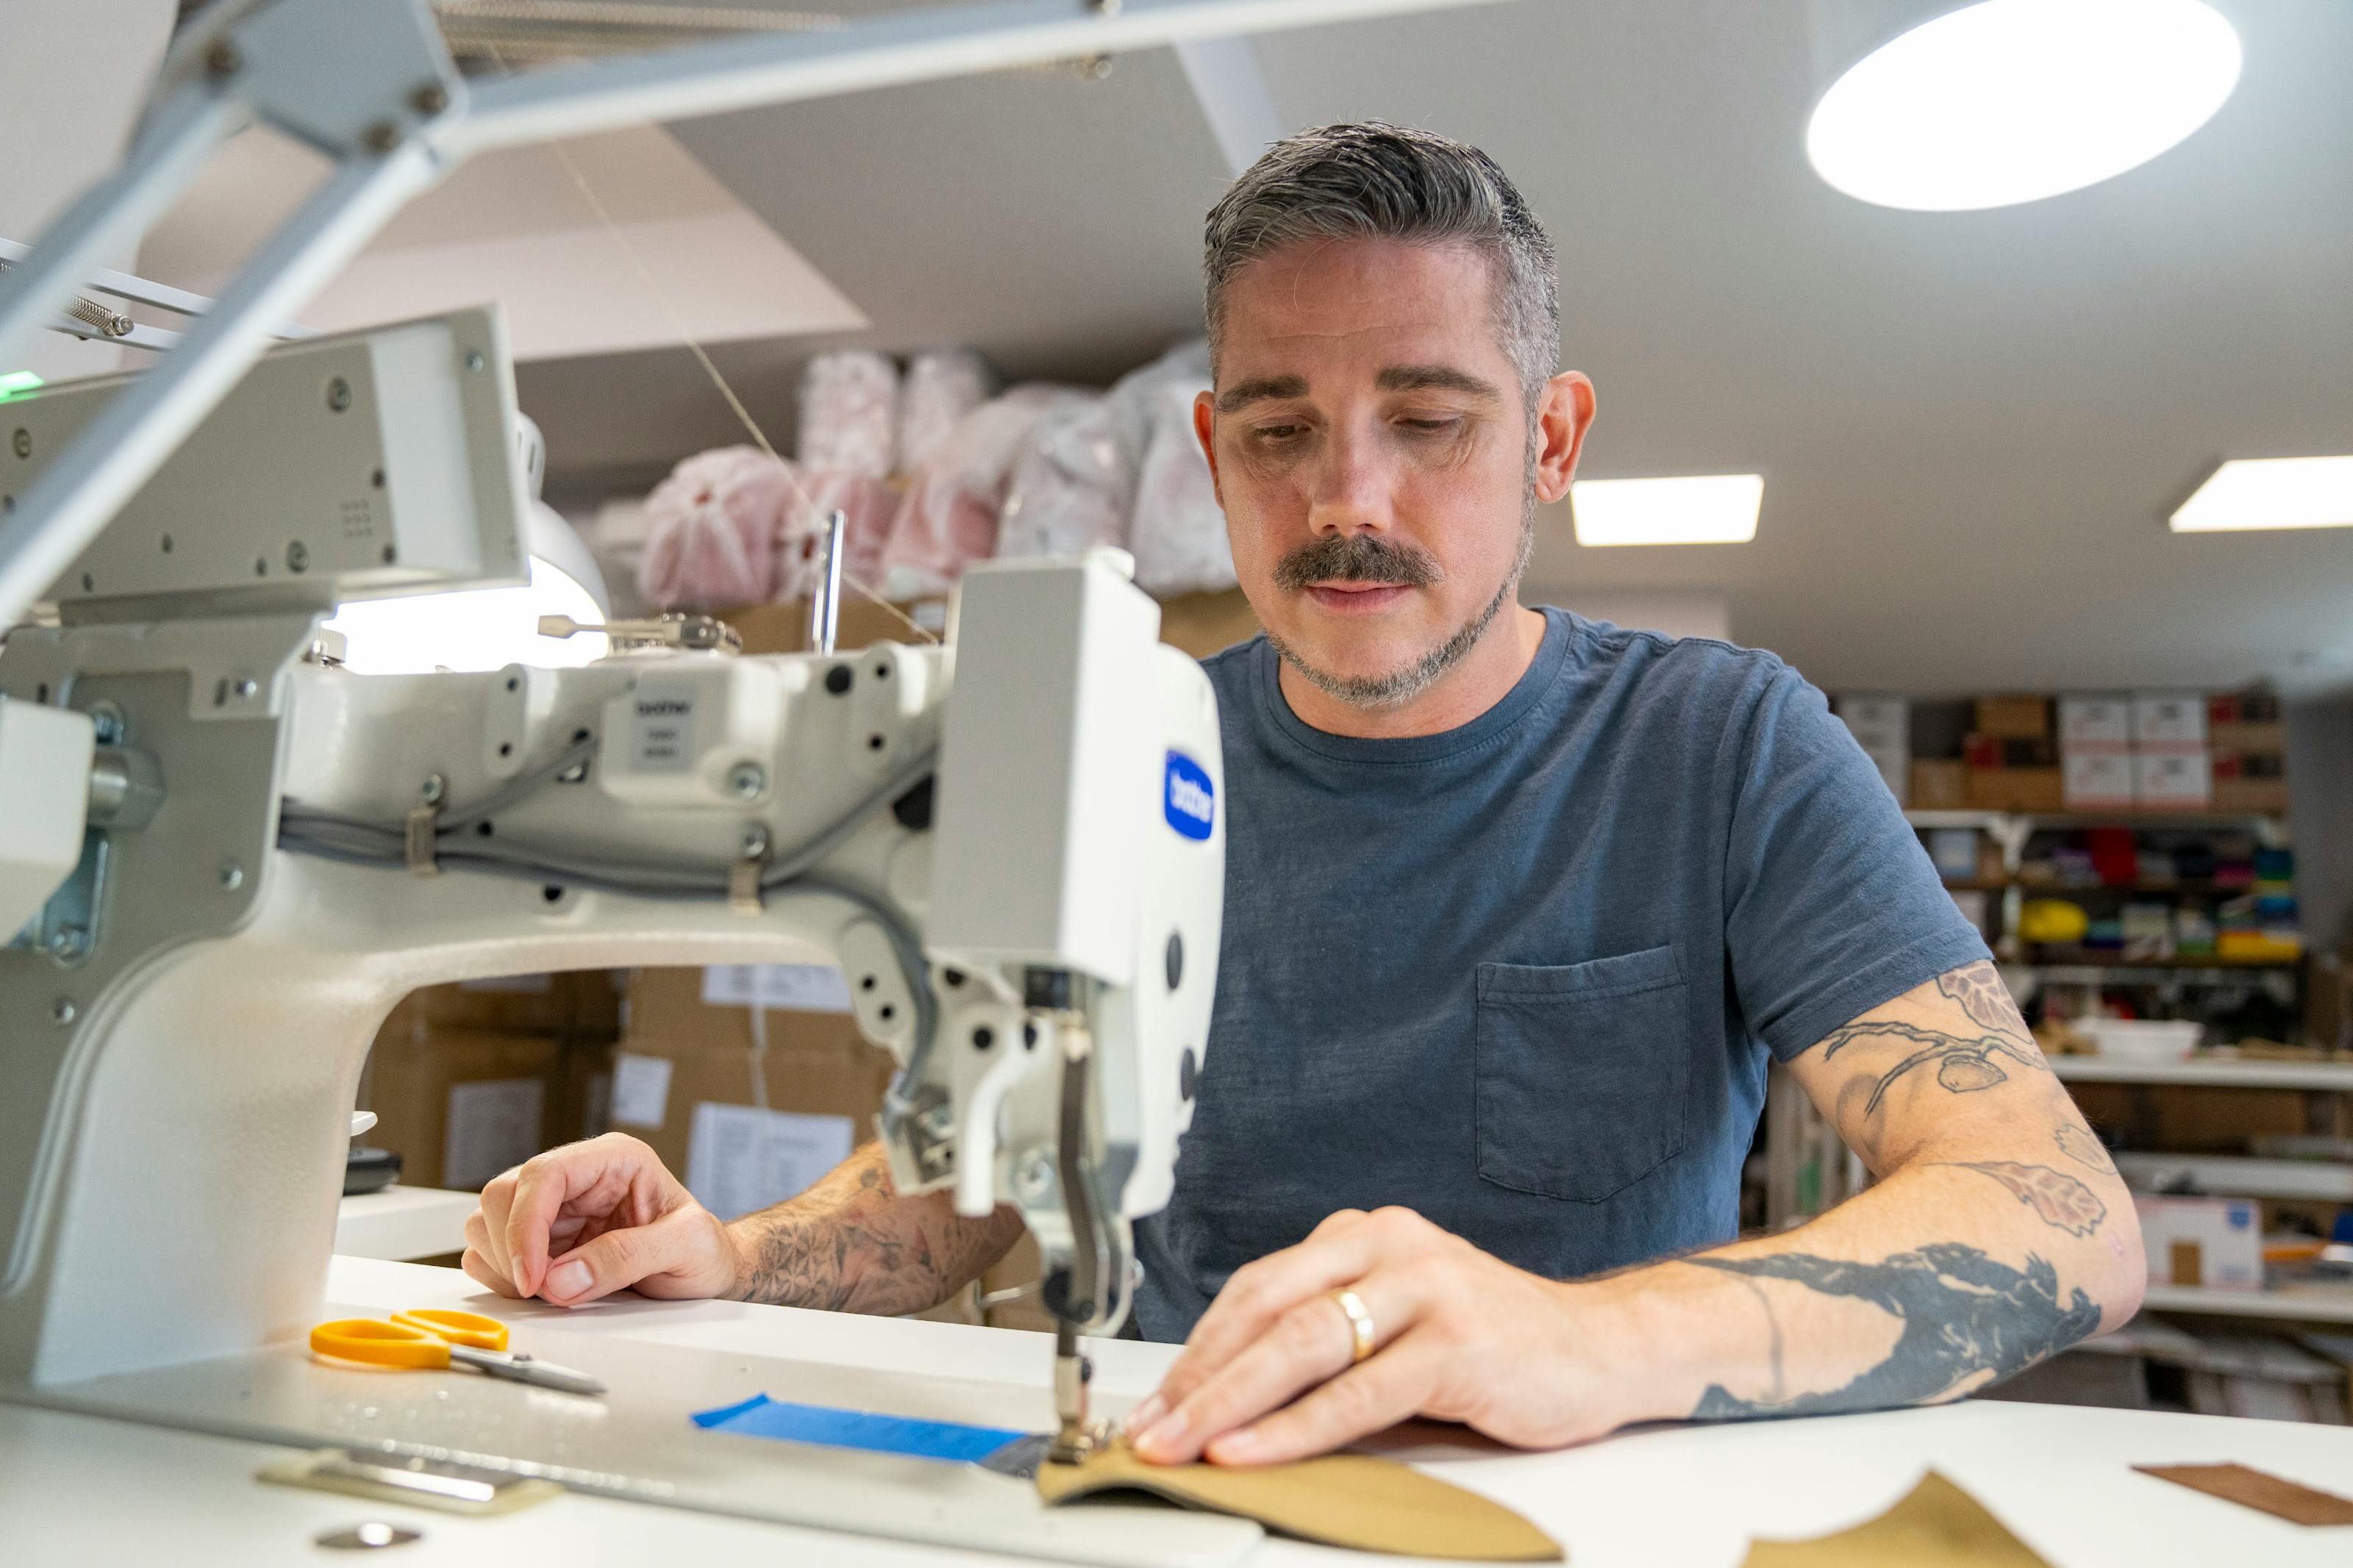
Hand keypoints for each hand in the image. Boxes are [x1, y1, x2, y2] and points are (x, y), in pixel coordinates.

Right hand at [461, 1132, 739, 1306]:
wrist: (708, 1272)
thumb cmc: (705, 1250)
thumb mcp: (687, 1247)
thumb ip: (628, 1258)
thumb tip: (560, 1279)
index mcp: (613, 1159)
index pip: (544, 1174)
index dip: (526, 1225)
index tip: (533, 1278)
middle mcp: (576, 1178)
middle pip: (502, 1194)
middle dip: (512, 1248)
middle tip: (545, 1291)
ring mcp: (554, 1209)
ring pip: (487, 1222)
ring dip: (504, 1264)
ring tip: (552, 1290)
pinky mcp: (540, 1239)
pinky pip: (489, 1251)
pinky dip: (500, 1277)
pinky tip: (540, 1291)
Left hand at [1126, 1207, 1633, 1466]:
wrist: (1598, 1349)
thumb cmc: (1489, 1343)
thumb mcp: (1395, 1321)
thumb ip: (1327, 1339)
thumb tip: (1225, 1397)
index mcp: (1364, 1233)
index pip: (1256, 1286)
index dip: (1197, 1347)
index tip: (1156, 1403)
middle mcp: (1390, 1244)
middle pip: (1266, 1309)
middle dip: (1198, 1377)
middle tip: (1151, 1430)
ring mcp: (1425, 1286)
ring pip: (1302, 1343)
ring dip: (1231, 1402)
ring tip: (1185, 1444)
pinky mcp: (1456, 1340)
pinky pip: (1358, 1391)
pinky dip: (1296, 1427)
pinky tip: (1255, 1450)